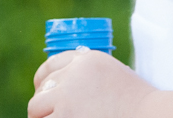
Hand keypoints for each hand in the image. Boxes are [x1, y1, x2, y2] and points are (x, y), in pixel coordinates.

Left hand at [28, 47, 155, 117]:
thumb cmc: (135, 106)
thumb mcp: (113, 77)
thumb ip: (87, 76)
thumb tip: (58, 86)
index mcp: (87, 60)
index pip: (50, 66)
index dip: (44, 82)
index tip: (45, 94)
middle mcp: (74, 73)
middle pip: (41, 89)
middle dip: (45, 105)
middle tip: (56, 116)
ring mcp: (67, 96)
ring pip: (36, 109)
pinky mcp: (63, 116)